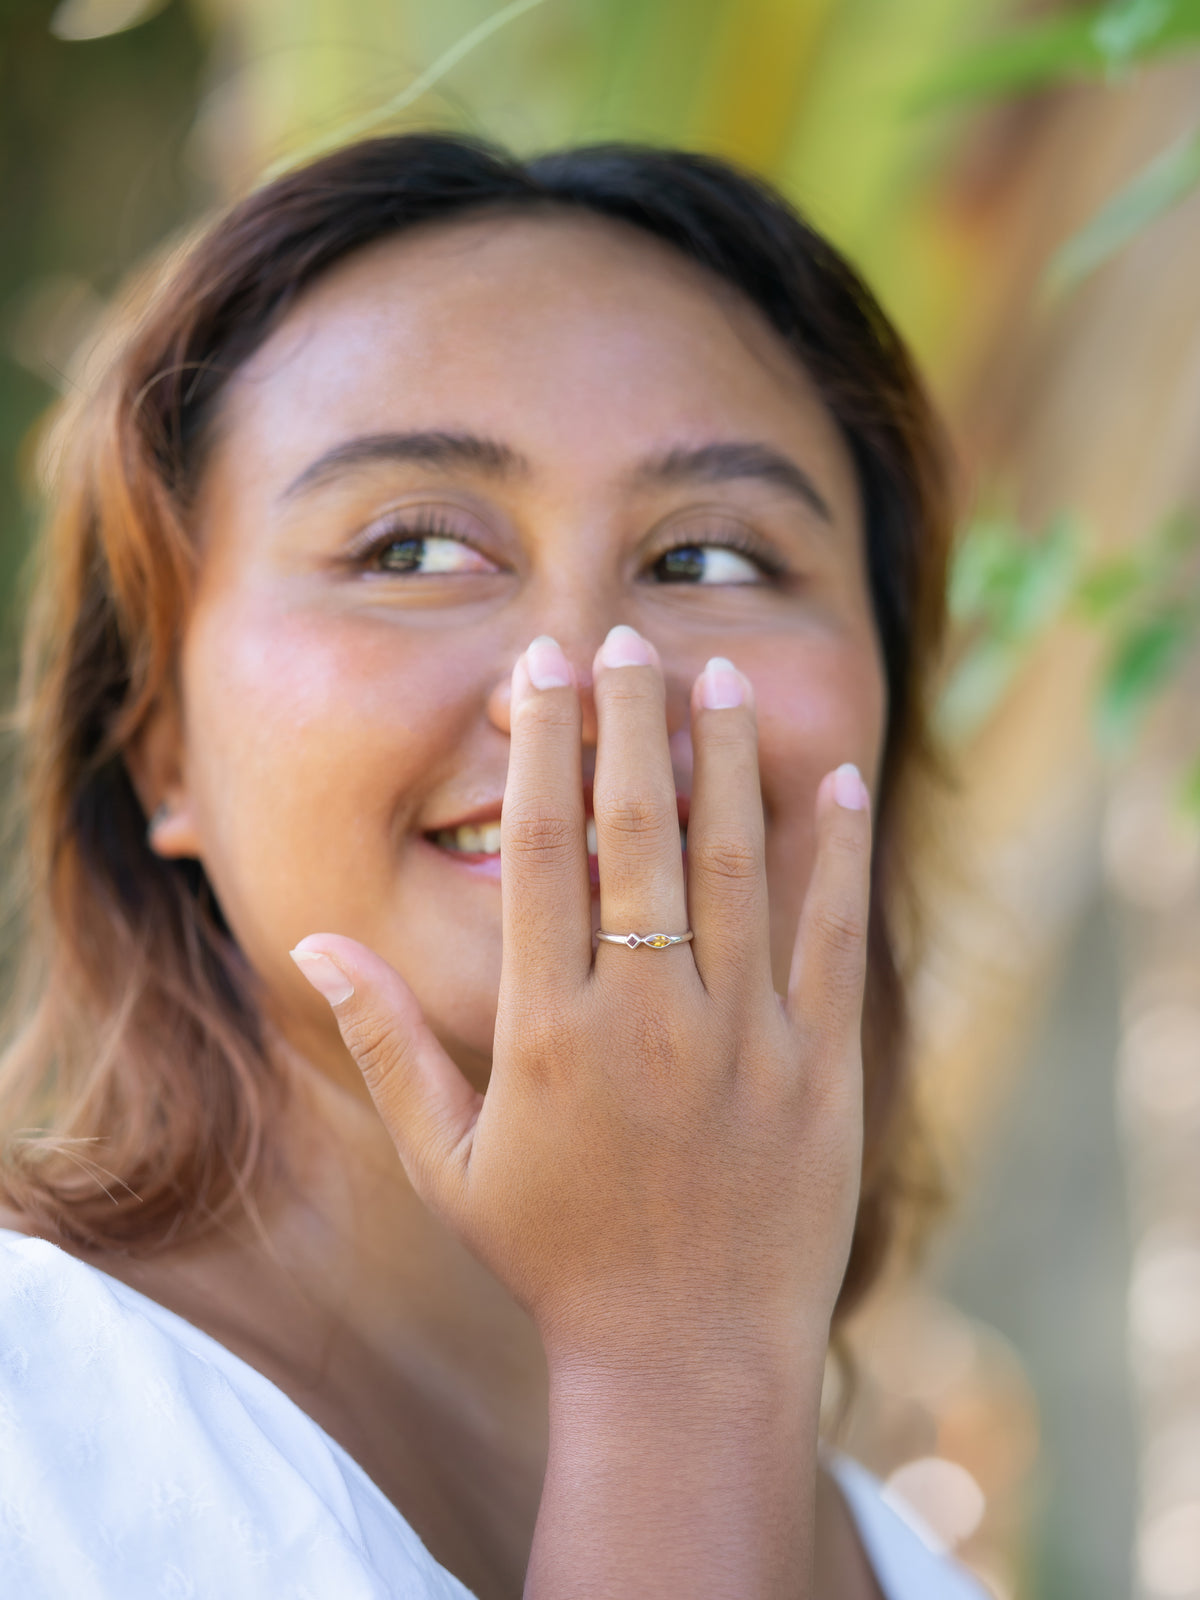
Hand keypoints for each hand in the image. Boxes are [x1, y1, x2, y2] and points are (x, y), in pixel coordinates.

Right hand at [291, 624, 871, 1366]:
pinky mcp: (821, 1070)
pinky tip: (840, 782)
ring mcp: (743, 1041)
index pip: (545, 851)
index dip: (544, 747)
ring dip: (729, 762)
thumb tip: (313, 938)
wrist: (686, 1356)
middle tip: (628, 635)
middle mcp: (647, 1018)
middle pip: (638, 834)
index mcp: (549, 1032)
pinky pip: (834, 942)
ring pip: (739, 867)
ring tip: (723, 675)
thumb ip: (384, 1041)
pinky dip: (838, 858)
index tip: (543, 668)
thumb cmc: (552, 1257)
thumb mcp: (445, 1160)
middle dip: (631, 722)